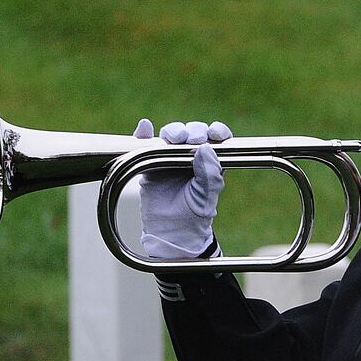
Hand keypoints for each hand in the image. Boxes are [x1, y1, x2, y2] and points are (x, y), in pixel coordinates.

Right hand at [134, 119, 230, 259]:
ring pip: (172, 135)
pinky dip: (144, 134)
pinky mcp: (151, 163)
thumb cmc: (193, 216)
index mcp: (210, 162)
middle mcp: (191, 156)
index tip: (214, 133)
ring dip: (172, 131)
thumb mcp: (206, 196)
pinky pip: (146, 145)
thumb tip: (205, 148)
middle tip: (190, 140)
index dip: (216, 131)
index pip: (216, 139)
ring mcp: (169, 158)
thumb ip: (209, 173)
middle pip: (193, 132)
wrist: (170, 232)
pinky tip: (144, 128)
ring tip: (172, 138)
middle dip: (193, 131)